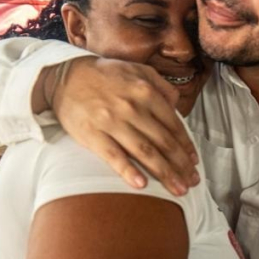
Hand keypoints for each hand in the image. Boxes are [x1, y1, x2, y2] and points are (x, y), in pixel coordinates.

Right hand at [52, 58, 199, 195]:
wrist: (64, 76)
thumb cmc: (104, 75)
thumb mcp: (137, 69)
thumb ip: (161, 85)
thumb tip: (176, 104)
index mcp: (146, 92)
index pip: (173, 125)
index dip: (186, 146)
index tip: (193, 162)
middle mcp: (132, 107)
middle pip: (163, 142)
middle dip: (181, 165)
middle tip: (192, 182)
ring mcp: (112, 122)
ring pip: (145, 152)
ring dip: (165, 173)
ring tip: (178, 189)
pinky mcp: (93, 135)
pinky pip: (114, 156)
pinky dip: (129, 171)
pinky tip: (142, 185)